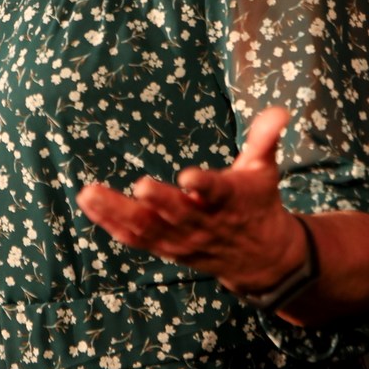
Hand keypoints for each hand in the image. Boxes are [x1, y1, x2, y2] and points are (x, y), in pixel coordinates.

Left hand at [76, 106, 305, 293]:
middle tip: (140, 186)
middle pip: (177, 214)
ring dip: (116, 212)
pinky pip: (135, 238)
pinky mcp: (166, 247)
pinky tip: (89, 206)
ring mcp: (181, 239)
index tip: (189, 177)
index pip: (216, 192)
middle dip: (159, 202)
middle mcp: (203, 222)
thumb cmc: (257, 203)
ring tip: (88, 193)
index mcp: (228, 200)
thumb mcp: (264, 170)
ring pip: (147, 228)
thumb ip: (265, 139)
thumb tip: (280, 111)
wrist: (260, 257)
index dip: (203, 185)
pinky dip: (111, 224)